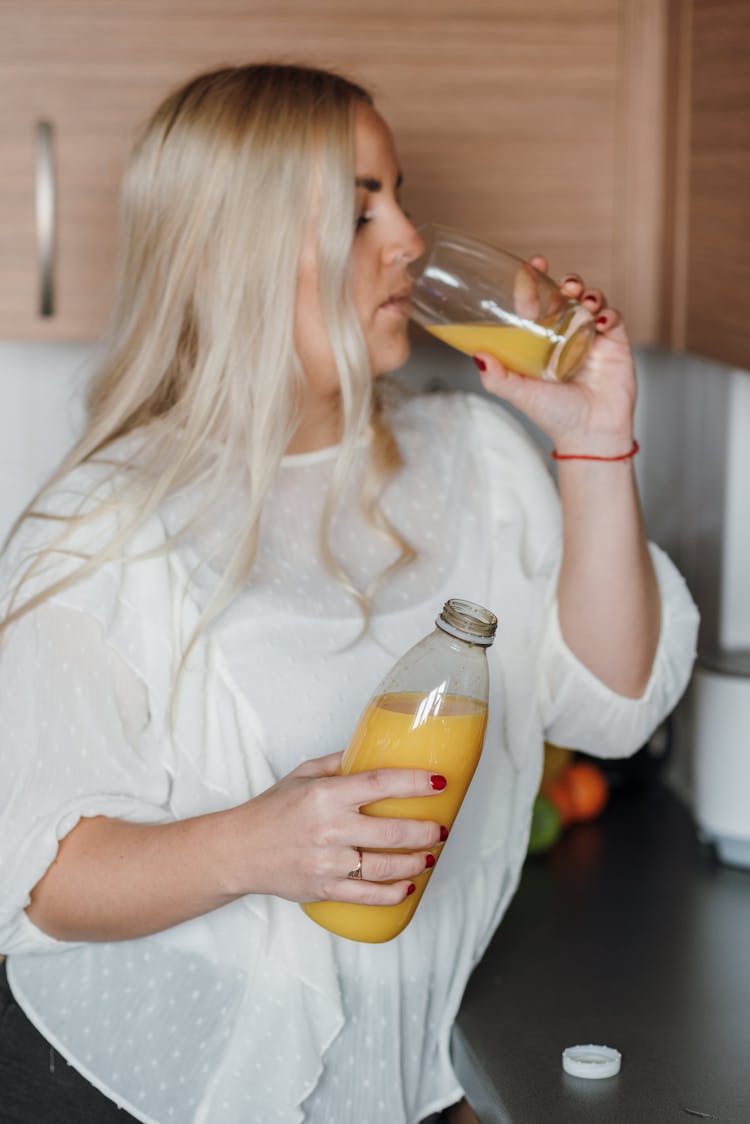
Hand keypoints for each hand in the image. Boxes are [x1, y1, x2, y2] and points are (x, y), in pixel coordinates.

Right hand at [224, 751, 444, 905]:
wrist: (238, 851)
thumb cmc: (271, 810)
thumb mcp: (302, 775)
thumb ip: (338, 764)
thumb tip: (371, 752)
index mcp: (325, 795)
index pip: (380, 784)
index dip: (414, 782)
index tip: (439, 781)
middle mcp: (329, 829)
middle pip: (391, 831)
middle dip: (426, 831)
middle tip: (440, 828)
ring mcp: (327, 863)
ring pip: (385, 867)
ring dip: (416, 862)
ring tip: (430, 855)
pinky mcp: (323, 889)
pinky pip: (366, 895)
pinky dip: (393, 893)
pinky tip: (407, 886)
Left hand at [476, 257, 636, 453]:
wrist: (591, 435)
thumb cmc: (555, 416)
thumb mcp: (520, 394)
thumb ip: (497, 376)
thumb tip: (476, 355)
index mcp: (540, 341)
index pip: (537, 303)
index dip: (534, 281)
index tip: (531, 266)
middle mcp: (565, 335)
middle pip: (566, 295)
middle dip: (565, 281)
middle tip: (562, 282)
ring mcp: (591, 338)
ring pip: (591, 301)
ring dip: (588, 292)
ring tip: (582, 298)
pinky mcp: (615, 344)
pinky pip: (614, 318)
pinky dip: (609, 313)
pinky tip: (600, 322)